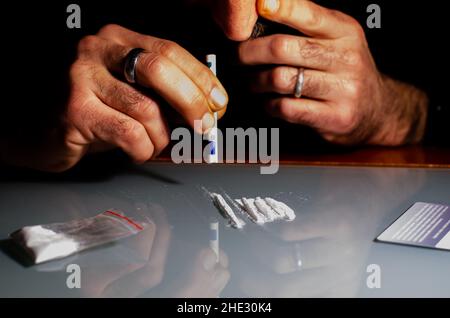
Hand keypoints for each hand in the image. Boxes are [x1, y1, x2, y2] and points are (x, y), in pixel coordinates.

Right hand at [29, 24, 227, 171]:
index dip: (201, 78)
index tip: (219, 102)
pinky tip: (136, 151)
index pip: (170, 50)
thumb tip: (206, 107)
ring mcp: (82, 77)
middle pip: (160, 70)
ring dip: (162, 136)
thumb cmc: (90, 112)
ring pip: (146, 109)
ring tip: (155, 144)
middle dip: (192, 102)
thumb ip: (161, 93)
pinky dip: (143, 149)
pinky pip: (129, 133)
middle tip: (204, 126)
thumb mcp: (127, 94)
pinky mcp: (74, 110)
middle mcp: (96, 50)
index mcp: (116, 40)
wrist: (35, 129)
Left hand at [239, 0, 427, 145]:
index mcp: (345, 31)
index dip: (280, 8)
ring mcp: (344, 89)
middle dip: (250, 52)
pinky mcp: (335, 117)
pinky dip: (269, 105)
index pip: (308, 14)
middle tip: (239, 56)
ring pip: (281, 79)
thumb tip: (263, 11)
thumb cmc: (345, 70)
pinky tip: (268, 102)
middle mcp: (347, 57)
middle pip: (283, 48)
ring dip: (256, 81)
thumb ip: (305, 27)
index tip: (258, 6)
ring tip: (252, 82)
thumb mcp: (337, 39)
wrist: (377, 110)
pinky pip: (287, 108)